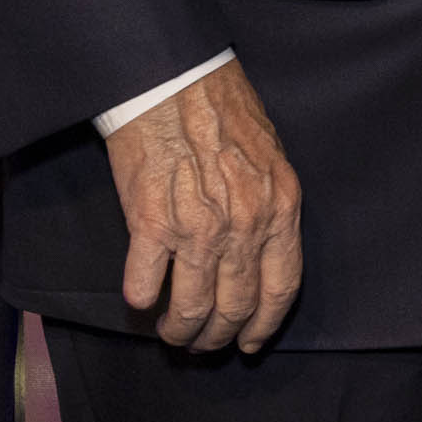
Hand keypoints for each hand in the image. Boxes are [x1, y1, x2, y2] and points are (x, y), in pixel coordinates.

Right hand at [105, 59, 304, 352]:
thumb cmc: (221, 107)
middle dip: (217, 335)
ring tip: (170, 332)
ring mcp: (197, 228)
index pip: (281, 288)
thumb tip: (258, 249)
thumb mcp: (269, 156)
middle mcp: (243, 226)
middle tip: (202, 343)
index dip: (264, 324)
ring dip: (179, 330)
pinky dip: (141, 300)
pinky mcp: (150, 224)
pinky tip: (140, 300)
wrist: (174, 78)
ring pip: (191, 307)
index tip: (249, 342)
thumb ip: (269, 205)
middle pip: (235, 306)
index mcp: (280, 207)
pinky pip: (144, 285)